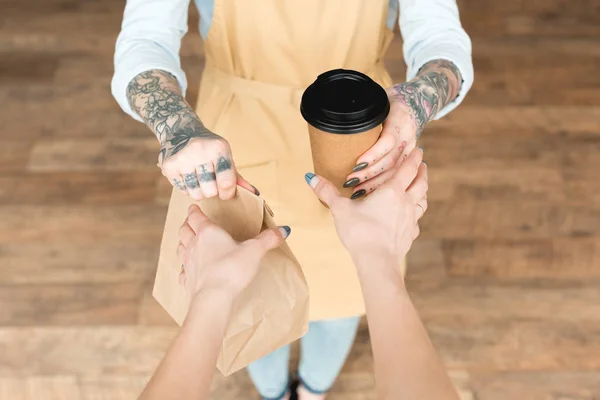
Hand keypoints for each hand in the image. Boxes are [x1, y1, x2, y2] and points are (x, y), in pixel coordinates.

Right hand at [160, 130, 256, 200]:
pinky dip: (187, 188)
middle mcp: (199, 151)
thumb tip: (255, 194)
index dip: (228, 193)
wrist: (180, 131)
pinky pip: (182, 190)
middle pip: (211, 191)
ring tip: (199, 180)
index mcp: (219, 148)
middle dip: (213, 191)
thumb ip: (237, 177)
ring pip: (196, 193)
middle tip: (210, 182)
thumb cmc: (209, 149)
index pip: (227, 182)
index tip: (226, 192)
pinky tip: (188, 176)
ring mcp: (182, 158)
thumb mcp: (225, 156)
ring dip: (200, 191)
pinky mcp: (168, 165)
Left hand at [176, 204, 290, 299]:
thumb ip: (267, 239)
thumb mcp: (254, 251)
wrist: (213, 298)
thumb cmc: (231, 270)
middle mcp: (194, 245)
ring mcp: (188, 263)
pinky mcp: (188, 280)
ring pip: (180, 248)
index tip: (193, 207)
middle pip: (184, 230)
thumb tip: (283, 229)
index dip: (194, 211)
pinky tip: (187, 270)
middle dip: (187, 224)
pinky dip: (184, 268)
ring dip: (183, 243)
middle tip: (190, 222)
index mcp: (208, 233)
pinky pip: (182, 271)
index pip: (196, 217)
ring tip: (187, 242)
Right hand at [307, 147, 426, 264]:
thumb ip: (327, 192)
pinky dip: (416, 214)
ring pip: (422, 201)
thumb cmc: (360, 232)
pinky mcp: (409, 235)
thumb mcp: (340, 209)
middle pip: (421, 183)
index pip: (408, 169)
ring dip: (423, 191)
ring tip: (420, 186)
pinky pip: (416, 221)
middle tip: (423, 163)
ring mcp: (410, 220)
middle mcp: (406, 203)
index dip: (414, 157)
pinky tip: (410, 217)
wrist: (377, 262)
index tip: (417, 148)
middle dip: (422, 171)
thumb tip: (310, 176)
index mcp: (392, 192)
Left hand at [342, 86, 421, 199]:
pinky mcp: (409, 158)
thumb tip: (336, 120)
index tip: (356, 164)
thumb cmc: (388, 102)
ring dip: (375, 183)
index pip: (388, 140)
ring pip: (395, 170)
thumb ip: (362, 112)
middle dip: (369, 173)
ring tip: (356, 191)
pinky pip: (398, 174)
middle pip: (390, 160)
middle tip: (349, 182)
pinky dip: (383, 184)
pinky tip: (370, 192)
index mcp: (398, 117)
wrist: (413, 103)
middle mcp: (407, 134)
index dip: (373, 154)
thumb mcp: (376, 100)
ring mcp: (410, 147)